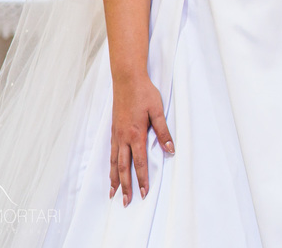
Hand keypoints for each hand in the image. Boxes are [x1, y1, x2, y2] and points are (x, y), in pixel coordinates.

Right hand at [110, 74, 174, 205]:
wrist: (126, 79)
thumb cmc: (144, 93)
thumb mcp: (157, 110)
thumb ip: (163, 131)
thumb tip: (171, 150)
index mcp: (136, 134)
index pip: (140, 162)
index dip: (142, 179)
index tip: (144, 193)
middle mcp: (123, 137)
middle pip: (123, 167)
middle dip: (126, 186)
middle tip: (126, 202)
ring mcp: (116, 134)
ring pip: (114, 162)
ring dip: (114, 179)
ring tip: (113, 194)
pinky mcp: (113, 130)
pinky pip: (111, 153)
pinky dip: (110, 165)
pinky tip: (111, 170)